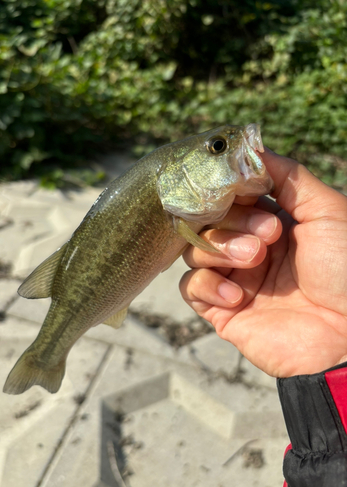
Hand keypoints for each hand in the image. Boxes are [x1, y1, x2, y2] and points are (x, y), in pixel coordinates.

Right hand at [179, 149, 346, 377]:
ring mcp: (234, 279)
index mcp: (270, 223)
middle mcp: (248, 248)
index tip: (237, 189)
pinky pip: (190, 287)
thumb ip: (287, 176)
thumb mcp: (325, 210)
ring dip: (219, 250)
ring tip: (255, 259)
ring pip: (194, 250)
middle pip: (208, 221)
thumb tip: (251, 147)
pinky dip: (206, 285)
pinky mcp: (223, 311)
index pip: (228, 197)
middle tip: (269, 235)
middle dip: (232, 223)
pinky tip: (236, 296)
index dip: (228, 191)